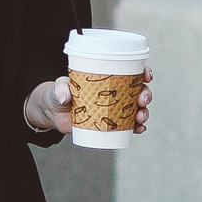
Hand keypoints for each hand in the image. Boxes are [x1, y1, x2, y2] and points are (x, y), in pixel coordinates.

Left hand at [23, 66, 153, 133]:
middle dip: (146, 95)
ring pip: (137, 109)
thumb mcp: (58, 87)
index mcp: (109, 78)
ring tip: (140, 118)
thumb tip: (65, 97)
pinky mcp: (110, 124)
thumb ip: (60, 88)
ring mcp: (115, 109)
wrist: (54, 113)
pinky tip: (139, 129)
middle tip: (141, 100)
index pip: (132, 72)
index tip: (146, 75)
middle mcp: (116, 92)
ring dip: (144, 113)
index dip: (144, 72)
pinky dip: (137, 128)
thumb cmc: (59, 93)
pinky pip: (129, 126)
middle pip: (139, 91)